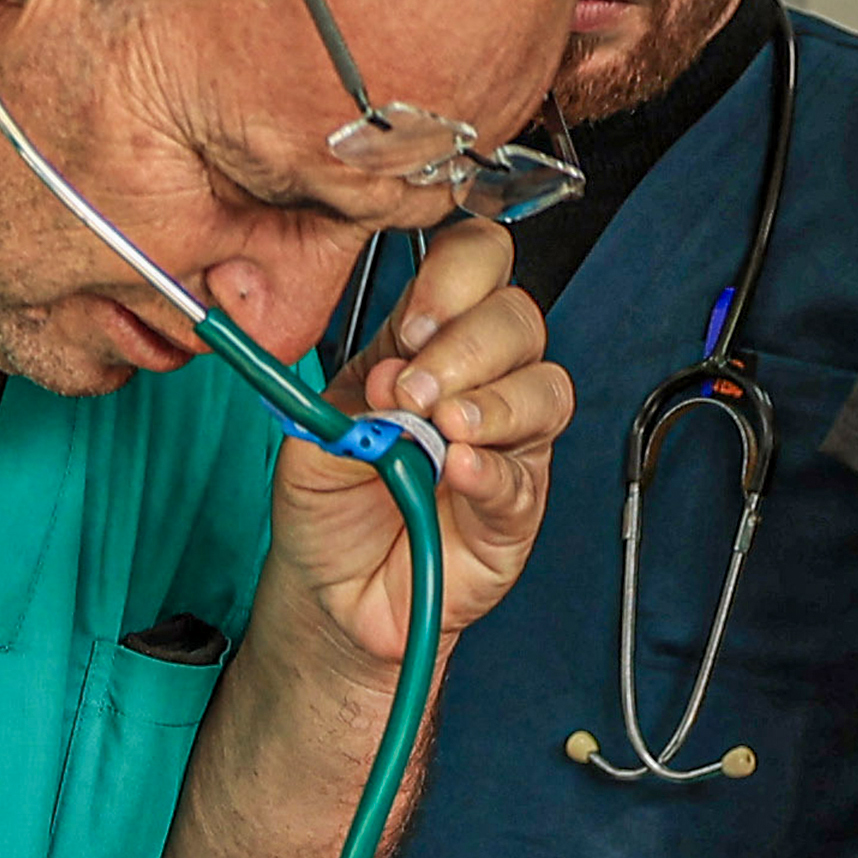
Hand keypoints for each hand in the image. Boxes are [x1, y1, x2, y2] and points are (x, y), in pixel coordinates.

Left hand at [270, 216, 566, 667]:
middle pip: (519, 320)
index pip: (476, 266)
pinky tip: (459, 470)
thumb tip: (392, 375)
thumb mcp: (312, 436)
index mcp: (425, 343)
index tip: (412, 323)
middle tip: (413, 390)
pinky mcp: (516, 510)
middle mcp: (479, 381)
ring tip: (442, 428)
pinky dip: (492, 468)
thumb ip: (350, 403)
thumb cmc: (330, 503)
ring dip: (492, 402)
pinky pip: (526, 478)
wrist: (331, 591)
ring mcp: (506, 443)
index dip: (457, 277)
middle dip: (467, 346)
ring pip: (545, 390)